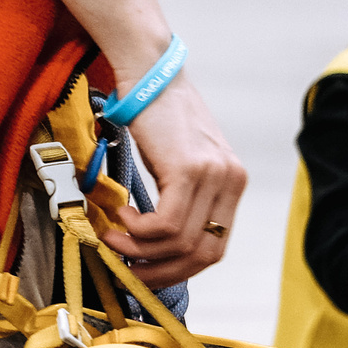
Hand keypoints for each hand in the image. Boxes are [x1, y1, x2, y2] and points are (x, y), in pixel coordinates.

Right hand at [98, 73, 244, 284]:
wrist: (149, 75)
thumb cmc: (157, 115)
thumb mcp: (179, 160)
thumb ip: (182, 196)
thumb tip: (157, 240)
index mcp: (232, 183)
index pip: (214, 249)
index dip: (179, 269)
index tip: (147, 271)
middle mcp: (230, 181)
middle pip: (202, 254)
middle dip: (161, 272)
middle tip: (127, 269)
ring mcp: (213, 175)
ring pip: (179, 243)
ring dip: (140, 250)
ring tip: (114, 236)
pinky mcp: (189, 170)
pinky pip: (164, 225)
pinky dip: (137, 230)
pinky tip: (121, 214)